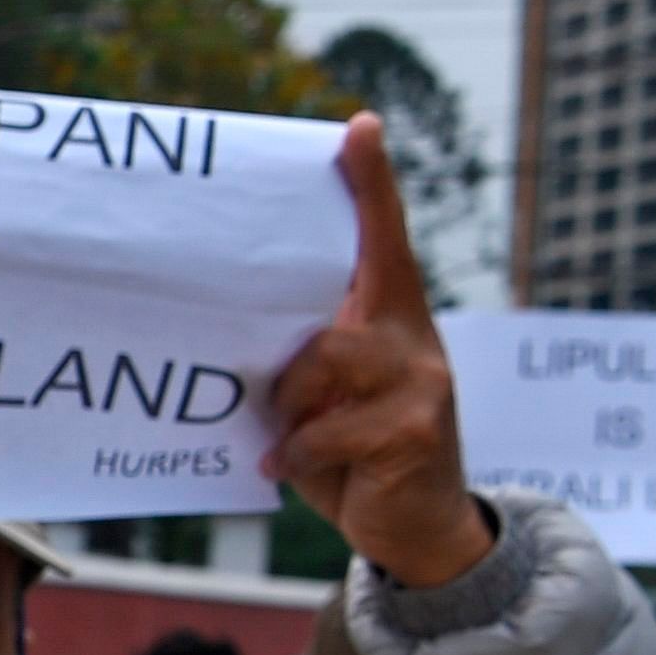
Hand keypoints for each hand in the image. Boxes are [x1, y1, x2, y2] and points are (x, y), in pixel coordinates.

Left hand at [266, 116, 493, 589]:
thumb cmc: (352, 452)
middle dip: (287, 363)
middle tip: (271, 398)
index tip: (357, 128)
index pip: (383, 237)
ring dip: (289, 406)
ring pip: (323, 363)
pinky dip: (295, 453)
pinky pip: (324, 430)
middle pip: (333, 310)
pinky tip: (285, 467)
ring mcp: (420, 381)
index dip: (370, 182)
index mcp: (389, 317)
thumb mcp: (322, 398)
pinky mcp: (414, 430)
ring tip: (285, 434)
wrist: (414, 526)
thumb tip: (235, 330)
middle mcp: (412, 338)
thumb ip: (302, 358)